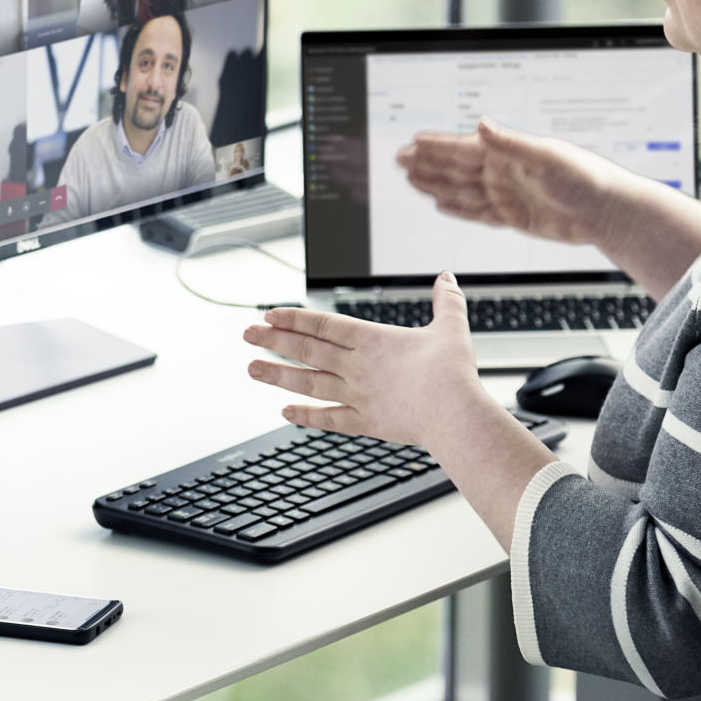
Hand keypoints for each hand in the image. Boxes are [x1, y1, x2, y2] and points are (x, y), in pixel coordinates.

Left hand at [244, 273, 557, 549]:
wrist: (454, 414)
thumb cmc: (453, 373)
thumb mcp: (451, 328)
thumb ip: (446, 301)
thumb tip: (448, 278)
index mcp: (372, 340)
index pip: (323, 324)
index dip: (293, 318)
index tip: (269, 315)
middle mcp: (357, 366)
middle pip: (306, 349)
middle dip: (273, 340)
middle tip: (247, 334)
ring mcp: (357, 395)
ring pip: (308, 382)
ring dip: (277, 375)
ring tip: (251, 369)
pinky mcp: (365, 422)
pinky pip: (328, 418)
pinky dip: (305, 415)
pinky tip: (285, 412)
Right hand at [397, 117, 617, 244]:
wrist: (608, 211)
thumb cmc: (586, 177)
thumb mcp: (546, 156)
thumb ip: (510, 143)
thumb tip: (480, 124)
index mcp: (507, 154)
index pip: (463, 148)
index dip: (436, 146)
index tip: (412, 142)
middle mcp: (503, 171)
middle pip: (456, 168)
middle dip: (427, 163)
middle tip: (400, 159)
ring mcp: (507, 194)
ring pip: (461, 189)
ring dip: (435, 183)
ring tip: (411, 178)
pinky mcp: (514, 216)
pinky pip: (477, 212)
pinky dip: (457, 207)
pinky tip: (442, 203)